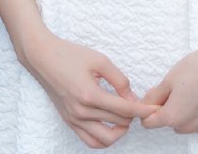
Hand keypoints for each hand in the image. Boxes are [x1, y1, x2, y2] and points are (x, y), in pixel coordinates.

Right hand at [23, 31, 149, 148]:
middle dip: (134, 116)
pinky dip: (103, 138)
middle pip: (118, 123)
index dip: (143, 110)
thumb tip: (132, 97)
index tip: (154, 109)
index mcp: (90, 95)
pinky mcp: (69, 121)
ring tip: (125, 118)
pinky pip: (89, 141)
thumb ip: (119, 80)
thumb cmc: (70, 55)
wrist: (43, 58)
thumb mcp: (100, 60)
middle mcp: (81, 112)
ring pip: (104, 139)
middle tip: (140, 106)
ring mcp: (73, 119)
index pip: (125, 110)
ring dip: (119, 131)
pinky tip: (110, 124)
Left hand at [141, 32, 197, 134]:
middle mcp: (187, 125)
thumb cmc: (197, 68)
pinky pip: (197, 121)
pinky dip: (195, 112)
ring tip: (188, 91)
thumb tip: (146, 103)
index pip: (148, 123)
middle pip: (167, 122)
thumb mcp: (168, 79)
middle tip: (173, 88)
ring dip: (180, 112)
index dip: (148, 108)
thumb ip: (154, 96)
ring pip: (183, 123)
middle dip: (165, 108)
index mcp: (172, 117)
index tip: (154, 95)